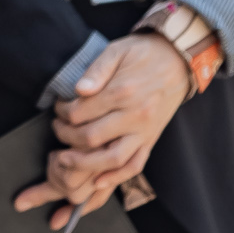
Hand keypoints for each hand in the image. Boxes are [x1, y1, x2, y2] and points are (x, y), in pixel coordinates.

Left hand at [12, 35, 190, 230]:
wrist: (176, 60)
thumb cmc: (142, 54)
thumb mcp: (116, 51)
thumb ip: (96, 70)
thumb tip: (79, 90)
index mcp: (123, 91)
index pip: (82, 112)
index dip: (63, 113)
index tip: (57, 109)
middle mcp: (135, 115)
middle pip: (92, 137)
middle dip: (67, 137)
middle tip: (57, 129)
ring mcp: (145, 131)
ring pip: (113, 158)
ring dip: (84, 164)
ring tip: (64, 159)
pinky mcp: (151, 140)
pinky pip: (135, 165)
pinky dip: (116, 177)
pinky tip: (97, 181)